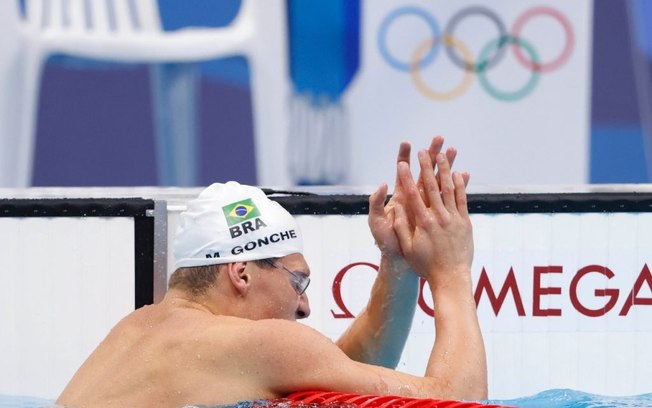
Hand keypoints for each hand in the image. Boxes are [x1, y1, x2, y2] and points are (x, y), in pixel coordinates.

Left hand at [368, 137, 466, 257]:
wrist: (401, 261)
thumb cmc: (386, 242)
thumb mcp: (377, 222)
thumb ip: (377, 203)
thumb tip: (383, 184)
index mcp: (400, 197)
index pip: (402, 172)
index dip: (404, 157)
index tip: (407, 143)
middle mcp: (415, 197)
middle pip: (424, 171)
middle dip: (431, 154)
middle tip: (439, 138)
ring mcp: (428, 205)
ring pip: (439, 181)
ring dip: (446, 166)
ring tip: (454, 150)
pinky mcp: (439, 214)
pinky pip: (450, 197)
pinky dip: (457, 186)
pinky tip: (464, 174)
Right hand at [393, 150, 472, 286]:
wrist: (451, 278)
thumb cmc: (425, 266)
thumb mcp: (408, 248)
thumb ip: (401, 226)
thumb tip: (396, 207)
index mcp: (422, 222)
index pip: (412, 194)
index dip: (406, 177)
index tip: (402, 163)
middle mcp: (438, 217)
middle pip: (431, 186)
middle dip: (426, 166)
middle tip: (422, 150)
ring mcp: (453, 218)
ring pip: (448, 188)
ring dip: (445, 169)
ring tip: (442, 153)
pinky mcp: (465, 222)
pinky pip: (462, 199)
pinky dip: (460, 185)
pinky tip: (459, 173)